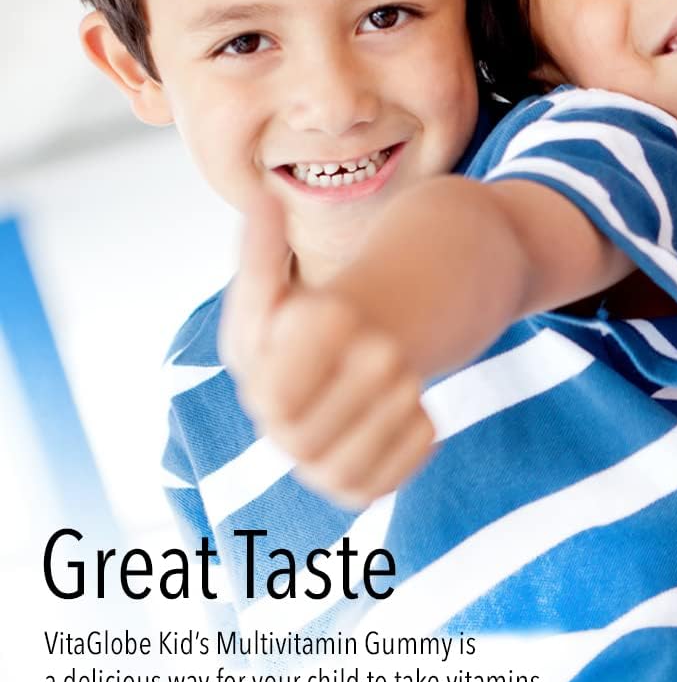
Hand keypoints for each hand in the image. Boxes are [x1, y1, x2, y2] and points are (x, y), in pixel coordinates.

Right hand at [219, 191, 435, 505]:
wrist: (352, 359)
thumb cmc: (315, 314)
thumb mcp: (284, 280)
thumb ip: (269, 248)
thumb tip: (264, 197)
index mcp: (253, 376)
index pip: (270, 389)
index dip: (309, 356)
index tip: (344, 311)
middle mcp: (274, 428)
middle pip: (304, 434)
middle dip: (355, 388)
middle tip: (388, 348)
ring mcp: (312, 462)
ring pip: (344, 467)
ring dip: (383, 418)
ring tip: (405, 378)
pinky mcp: (354, 484)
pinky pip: (380, 484)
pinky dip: (407, 447)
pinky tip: (418, 411)